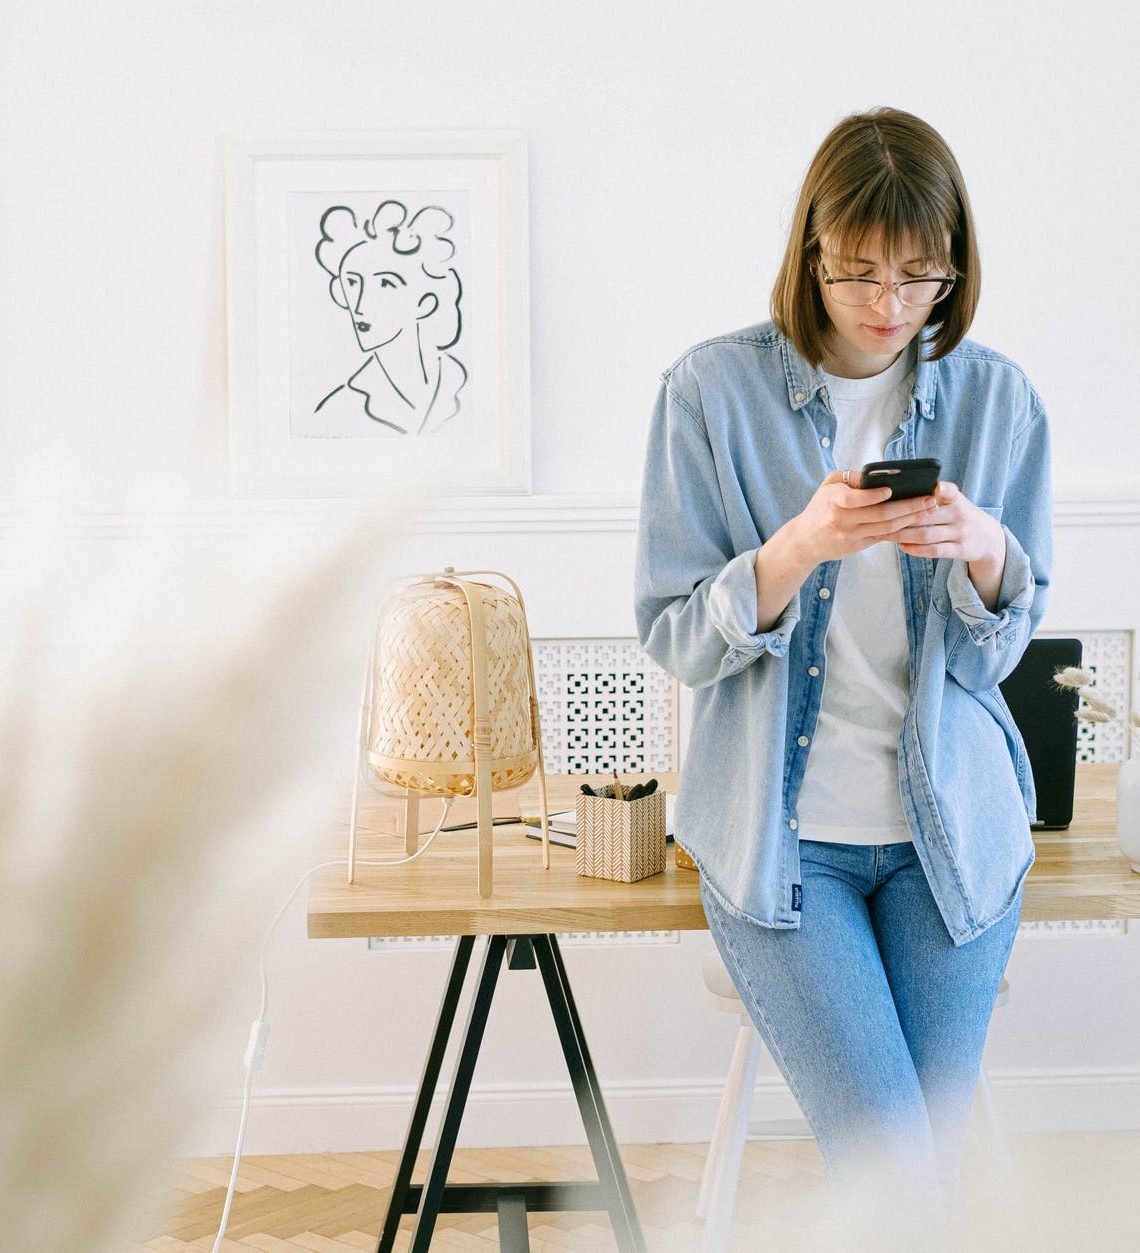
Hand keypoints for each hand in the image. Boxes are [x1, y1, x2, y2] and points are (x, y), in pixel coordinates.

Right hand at [785, 469, 939, 567]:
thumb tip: (877, 474)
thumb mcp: (827, 486)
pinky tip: (917, 523)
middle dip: (908, 506)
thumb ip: (850, 478)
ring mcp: (851, 535)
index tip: (891, 490)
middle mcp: (842, 520)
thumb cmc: (819, 508)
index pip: (853, 499)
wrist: (805, 541)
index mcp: (833, 501)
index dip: (873, 496)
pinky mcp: (858, 545)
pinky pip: (884, 537)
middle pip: (880, 514)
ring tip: (929, 509)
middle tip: (929, 499)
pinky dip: (902, 530)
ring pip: (887, 527)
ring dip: (911, 518)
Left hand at [886, 481, 1004, 564]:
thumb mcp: (955, 501)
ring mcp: (961, 533)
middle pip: (927, 516)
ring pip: (927, 535)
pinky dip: (916, 550)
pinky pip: (935, 551)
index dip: (942, 489)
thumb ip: (935, 496)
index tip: (935, 487)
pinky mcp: (960, 550)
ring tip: (885, 534)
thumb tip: (899, 493)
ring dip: (903, 535)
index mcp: (958, 499)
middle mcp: (960, 514)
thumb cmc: (961, 515)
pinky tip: (902, 546)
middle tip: (879, 518)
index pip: (950, 491)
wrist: (988, 538)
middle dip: (902, 518)